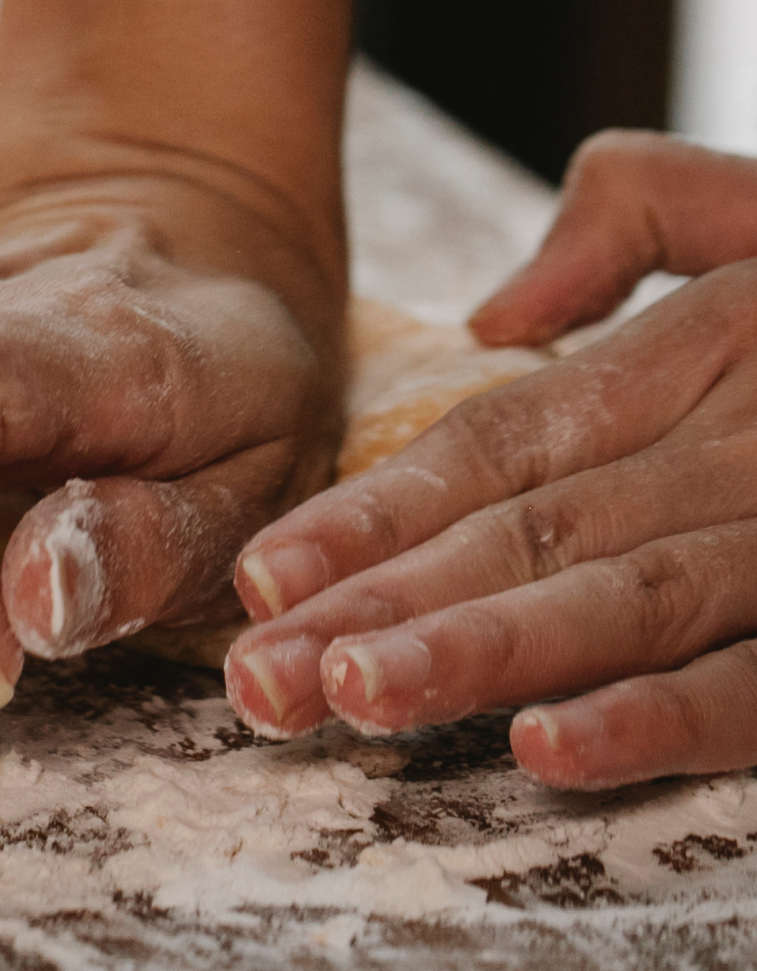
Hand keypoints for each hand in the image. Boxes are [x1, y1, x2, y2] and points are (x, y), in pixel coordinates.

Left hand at [225, 132, 756, 788]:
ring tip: (355, 700)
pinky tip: (547, 747)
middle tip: (261, 676)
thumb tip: (500, 315)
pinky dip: (659, 717)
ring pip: (624, 600)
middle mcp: (741, 440)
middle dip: (382, 608)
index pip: (498, 445)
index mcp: (702, 352)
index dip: (373, 514)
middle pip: (528, 532)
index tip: (264, 579)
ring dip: (483, 656)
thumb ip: (643, 222)